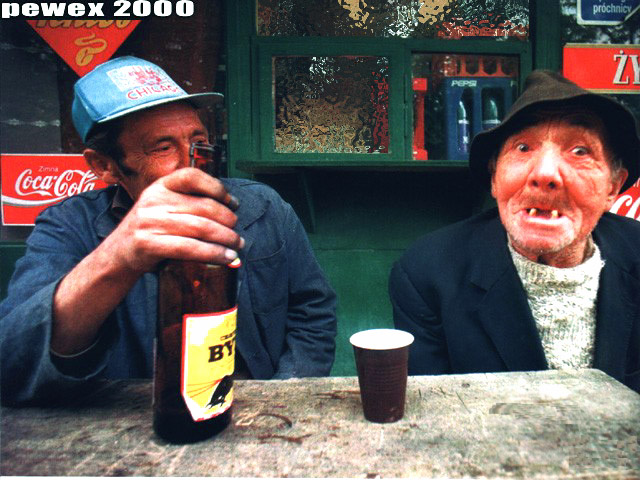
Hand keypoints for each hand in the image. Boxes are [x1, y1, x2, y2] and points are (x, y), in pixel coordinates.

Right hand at [108, 168, 243, 273]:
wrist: (118, 254)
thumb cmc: (150, 230)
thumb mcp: (163, 207)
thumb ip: (188, 202)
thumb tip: (230, 207)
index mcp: (160, 186)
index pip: (192, 176)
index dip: (217, 188)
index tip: (233, 203)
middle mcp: (154, 200)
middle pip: (203, 207)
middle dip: (228, 220)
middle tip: (237, 232)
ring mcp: (150, 222)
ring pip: (201, 228)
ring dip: (226, 238)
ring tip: (237, 246)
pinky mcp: (149, 244)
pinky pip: (190, 248)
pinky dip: (213, 254)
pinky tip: (226, 257)